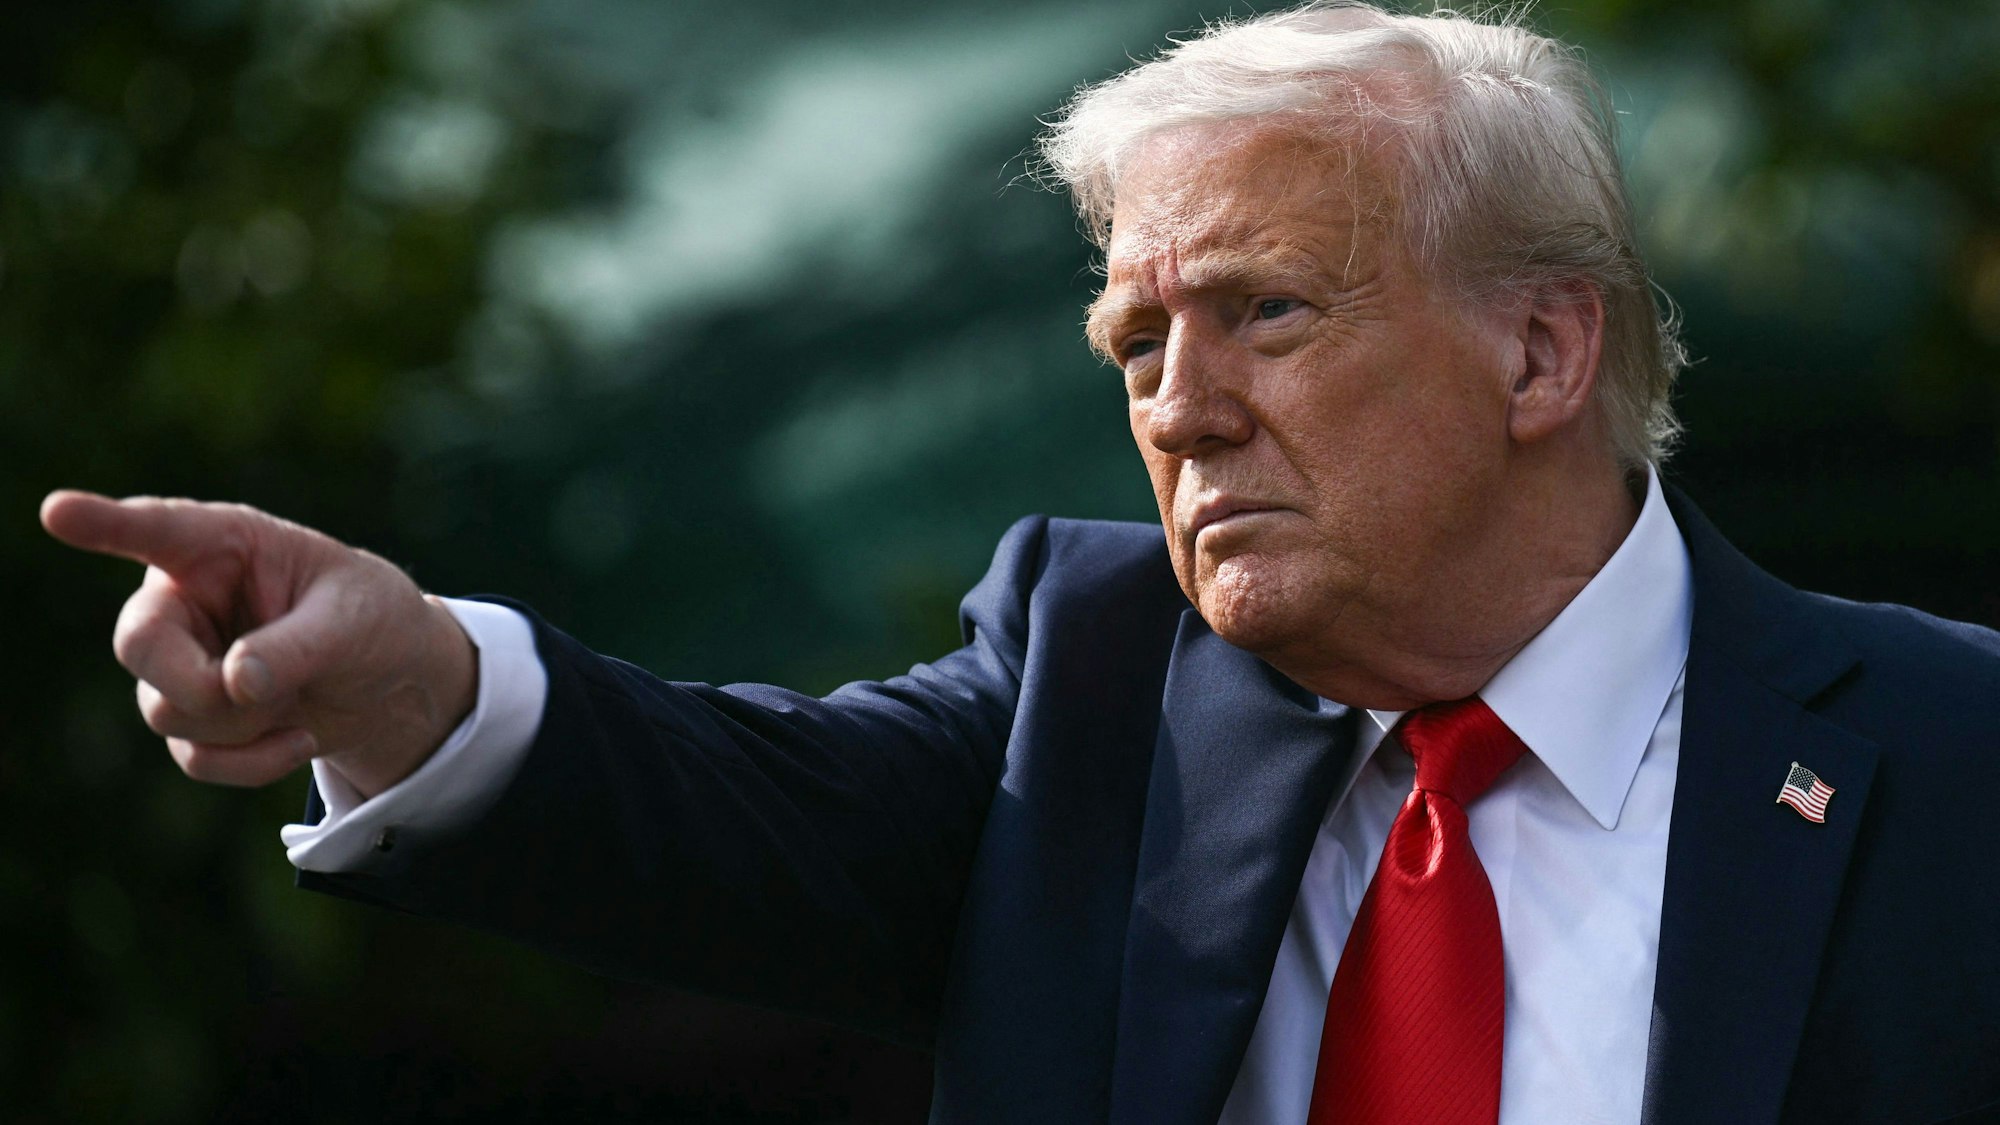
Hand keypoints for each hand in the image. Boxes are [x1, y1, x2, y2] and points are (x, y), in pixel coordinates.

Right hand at [41, 491, 476, 797]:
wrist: (393, 680)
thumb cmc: (372, 620)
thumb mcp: (353, 623)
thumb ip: (295, 647)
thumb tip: (233, 685)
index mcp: (225, 545)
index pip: (156, 529)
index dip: (105, 523)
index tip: (59, 510)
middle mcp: (185, 598)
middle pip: (138, 647)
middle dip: (199, 686)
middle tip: (261, 693)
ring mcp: (181, 660)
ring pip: (166, 711)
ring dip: (242, 724)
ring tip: (299, 699)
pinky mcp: (194, 715)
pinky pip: (194, 756)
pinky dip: (251, 763)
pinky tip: (300, 740)